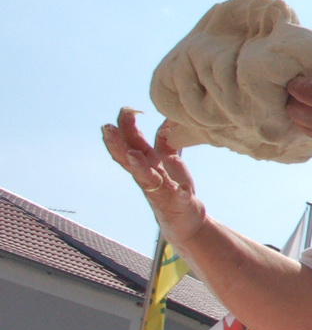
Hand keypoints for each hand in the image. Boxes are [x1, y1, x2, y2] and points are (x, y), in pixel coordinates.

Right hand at [102, 108, 206, 241]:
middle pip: (129, 159)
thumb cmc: (173, 187)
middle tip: (107, 129)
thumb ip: (165, 140)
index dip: (126, 128)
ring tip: (133, 154)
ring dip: (138, 166)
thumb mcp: (168, 160)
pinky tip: (183, 189)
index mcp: (147, 164)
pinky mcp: (178, 204)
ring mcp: (161, 191)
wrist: (185, 220)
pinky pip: (178, 198)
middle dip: (117, 144)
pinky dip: (180, 192)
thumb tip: (168, 116)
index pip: (132, 143)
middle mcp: (149, 177)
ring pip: (146, 178)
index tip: (124, 109)